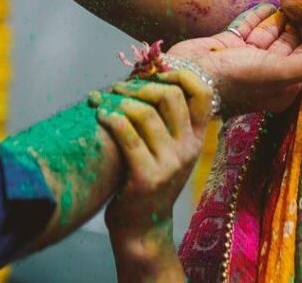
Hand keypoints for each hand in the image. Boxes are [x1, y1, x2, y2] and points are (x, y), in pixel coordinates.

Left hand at [92, 71, 209, 278]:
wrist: (143, 229)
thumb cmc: (149, 181)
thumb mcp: (169, 150)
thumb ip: (165, 121)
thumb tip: (143, 78)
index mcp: (196, 138)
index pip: (201, 93)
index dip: (180, 74)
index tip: (155, 72)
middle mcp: (188, 149)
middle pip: (170, 96)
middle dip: (140, 86)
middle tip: (118, 88)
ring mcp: (170, 164)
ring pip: (145, 114)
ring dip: (119, 101)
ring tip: (103, 102)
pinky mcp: (147, 178)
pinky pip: (127, 137)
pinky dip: (111, 120)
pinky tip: (99, 116)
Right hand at [166, 3, 301, 116]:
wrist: (186, 77)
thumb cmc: (234, 80)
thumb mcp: (275, 73)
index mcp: (280, 88)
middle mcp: (265, 74)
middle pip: (289, 48)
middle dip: (300, 29)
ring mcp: (245, 58)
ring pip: (270, 35)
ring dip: (281, 20)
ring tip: (298, 0)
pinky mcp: (229, 44)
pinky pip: (250, 26)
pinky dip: (261, 15)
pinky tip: (273, 3)